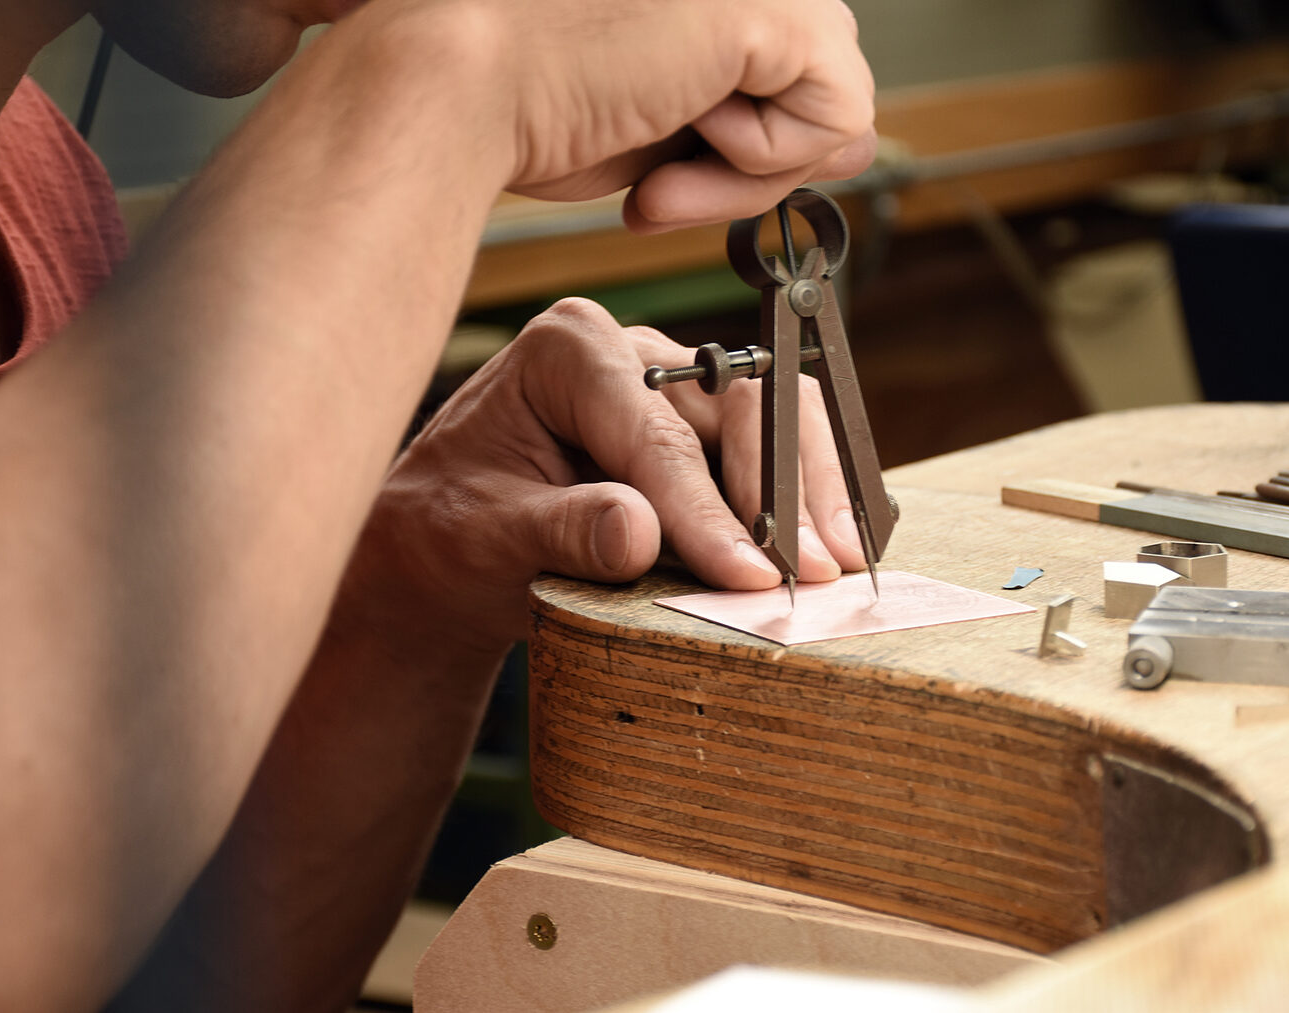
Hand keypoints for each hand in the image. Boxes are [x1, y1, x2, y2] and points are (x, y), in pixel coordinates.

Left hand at [352, 298, 866, 652]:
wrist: (452, 542)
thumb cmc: (455, 529)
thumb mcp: (487, 536)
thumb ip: (560, 529)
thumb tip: (638, 534)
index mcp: (571, 351)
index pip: (657, 435)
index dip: (708, 511)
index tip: (748, 577)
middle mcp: (636, 351)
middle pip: (739, 406)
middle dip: (781, 493)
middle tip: (813, 572)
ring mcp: (678, 383)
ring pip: (776, 416)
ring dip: (811, 492)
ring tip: (836, 563)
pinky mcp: (706, 425)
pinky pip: (778, 442)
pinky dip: (807, 493)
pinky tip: (829, 543)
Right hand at [484, 0, 876, 230]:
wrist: (461, 87)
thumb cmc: (531, 99)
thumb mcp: (671, 116)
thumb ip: (762, 116)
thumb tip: (856, 142)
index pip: (793, 57)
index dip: (745, 136)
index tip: (664, 168)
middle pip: (822, 74)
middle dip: (753, 156)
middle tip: (658, 182)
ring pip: (837, 101)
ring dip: (752, 168)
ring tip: (662, 169)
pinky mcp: (777, 8)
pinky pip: (838, 117)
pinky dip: (765, 162)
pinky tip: (686, 133)